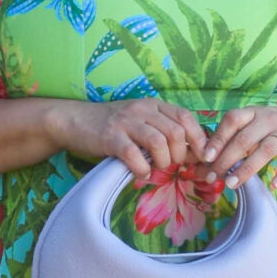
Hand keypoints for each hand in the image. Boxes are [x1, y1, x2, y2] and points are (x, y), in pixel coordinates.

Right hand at [46, 96, 207, 182]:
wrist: (75, 120)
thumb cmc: (113, 126)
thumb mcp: (141, 121)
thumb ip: (164, 131)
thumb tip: (193, 153)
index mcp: (154, 105)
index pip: (186, 117)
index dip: (198, 138)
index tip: (201, 156)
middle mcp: (142, 109)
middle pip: (175, 132)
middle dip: (179, 155)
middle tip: (172, 165)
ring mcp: (126, 122)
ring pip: (159, 142)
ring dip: (163, 162)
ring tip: (156, 168)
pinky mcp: (111, 137)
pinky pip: (134, 156)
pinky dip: (142, 169)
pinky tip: (140, 172)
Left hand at [202, 99, 276, 191]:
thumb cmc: (275, 126)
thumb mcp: (255, 123)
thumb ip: (235, 136)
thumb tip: (207, 159)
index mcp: (254, 113)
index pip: (232, 121)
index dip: (218, 138)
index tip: (206, 157)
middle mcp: (269, 120)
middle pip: (244, 139)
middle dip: (226, 159)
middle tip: (212, 178)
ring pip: (265, 150)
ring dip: (246, 168)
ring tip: (231, 184)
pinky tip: (275, 185)